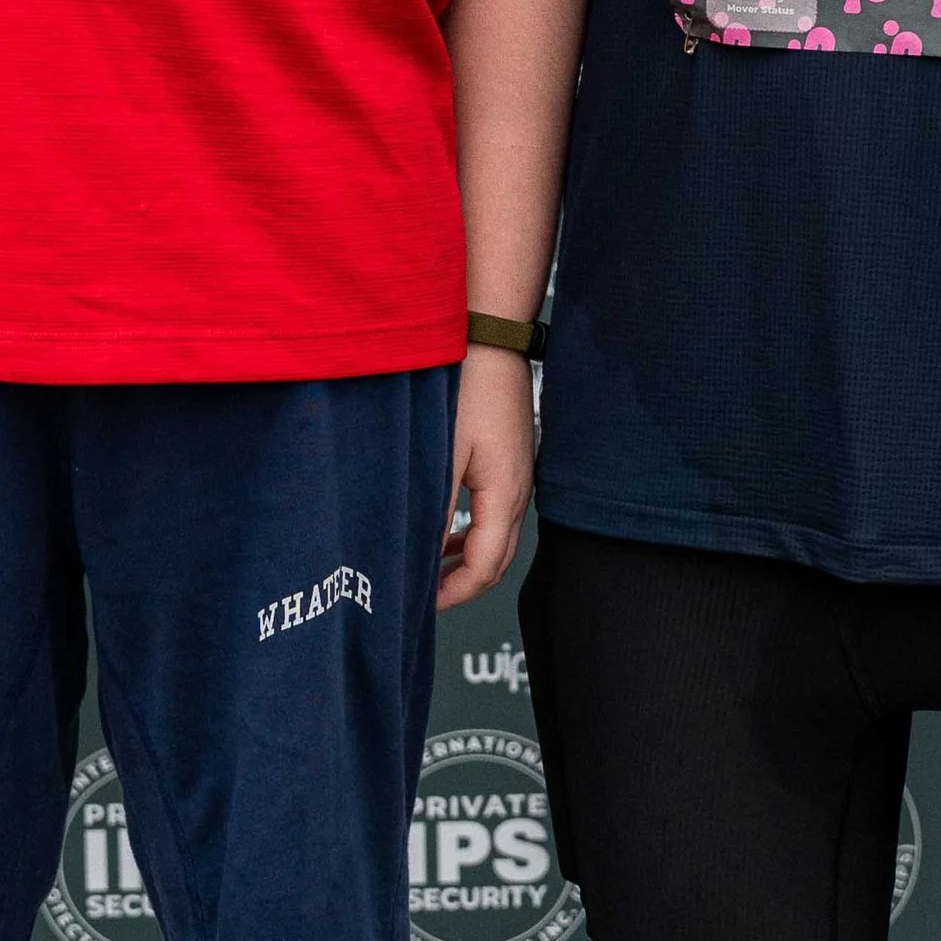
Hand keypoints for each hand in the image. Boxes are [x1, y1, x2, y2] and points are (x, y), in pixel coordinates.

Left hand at [438, 347, 534, 610]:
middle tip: (425, 597)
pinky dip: (474, 534)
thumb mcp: (443, 451)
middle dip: (464, 585)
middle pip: (499, 560)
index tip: (420, 604)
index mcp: (506, 494)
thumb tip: (420, 555)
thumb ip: (433, 507)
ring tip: (432, 569)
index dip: (453, 593)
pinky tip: (447, 530)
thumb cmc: (468, 385)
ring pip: (499, 538)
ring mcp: (520, 476)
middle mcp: (520, 490)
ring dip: (469, 560)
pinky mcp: (512, 461)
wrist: (491, 336)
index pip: (485, 567)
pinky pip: (497, 514)